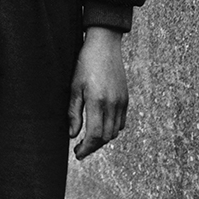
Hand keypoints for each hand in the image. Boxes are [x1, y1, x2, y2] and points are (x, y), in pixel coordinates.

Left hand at [68, 26, 127, 159]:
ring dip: (102, 139)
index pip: (94, 135)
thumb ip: (74, 112)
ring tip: (89, 139)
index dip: (86, 148)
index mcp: (97, 101)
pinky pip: (121, 122)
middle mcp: (113, 105)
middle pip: (105, 137)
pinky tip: (101, 126)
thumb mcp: (74, 86)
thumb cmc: (85, 63)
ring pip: (115, 132)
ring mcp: (122, 102)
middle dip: (93, 147)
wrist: (105, 45)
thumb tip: (72, 135)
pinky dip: (112, 129)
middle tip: (80, 149)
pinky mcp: (126, 99)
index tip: (77, 154)